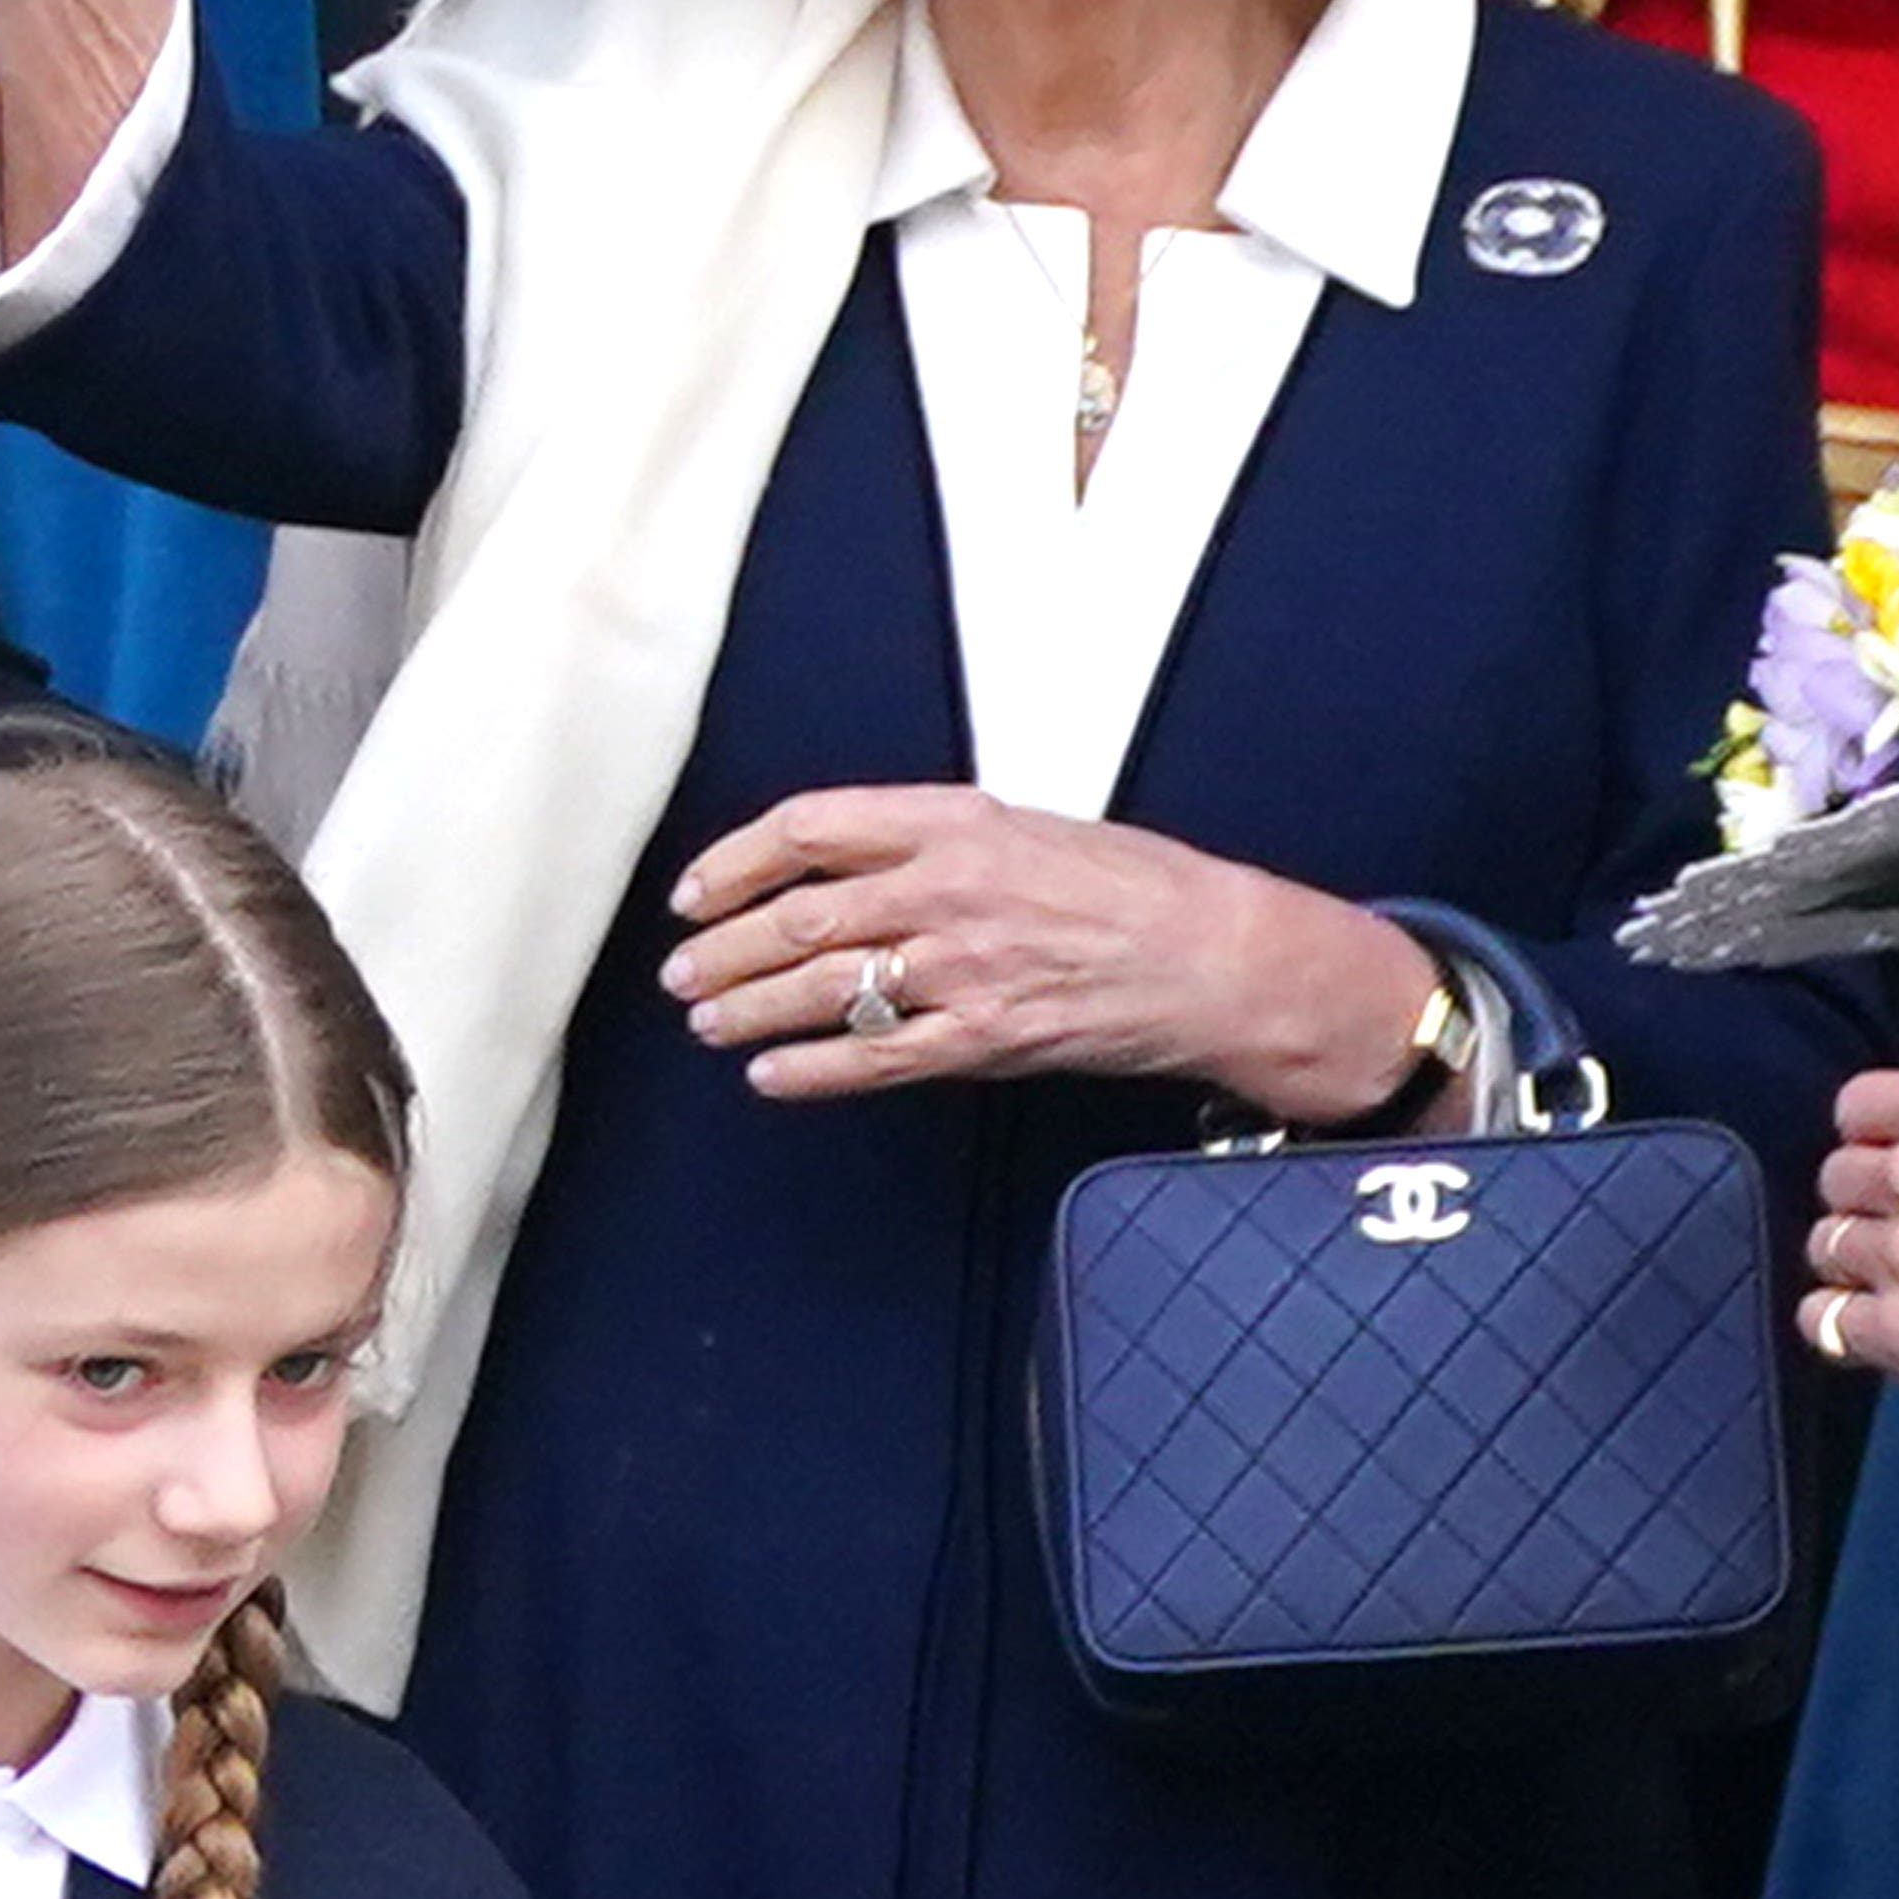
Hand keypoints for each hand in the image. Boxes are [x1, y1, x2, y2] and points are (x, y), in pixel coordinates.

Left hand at [661, 785, 1439, 1123]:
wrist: (1217, 956)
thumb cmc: (1134, 886)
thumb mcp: (1025, 828)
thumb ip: (931, 841)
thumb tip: (841, 865)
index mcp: (954, 821)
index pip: (808, 829)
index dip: (734, 862)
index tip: (696, 891)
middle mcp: (948, 889)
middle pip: (798, 917)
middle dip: (722, 949)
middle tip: (681, 971)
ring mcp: (964, 967)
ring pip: (822, 989)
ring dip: (748, 1008)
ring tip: (707, 1021)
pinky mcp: (986, 1037)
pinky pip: (875, 1057)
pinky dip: (810, 1070)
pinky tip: (771, 1077)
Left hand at [1805, 1059, 1898, 1460]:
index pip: (1862, 1103)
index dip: (1878, 1131)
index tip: (1897, 1154)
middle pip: (1842, 1175)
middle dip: (1872, 1199)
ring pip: (1829, 1243)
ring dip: (1859, 1261)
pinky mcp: (1898, 1331)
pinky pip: (1823, 1319)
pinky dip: (1843, 1325)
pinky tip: (1880, 1329)